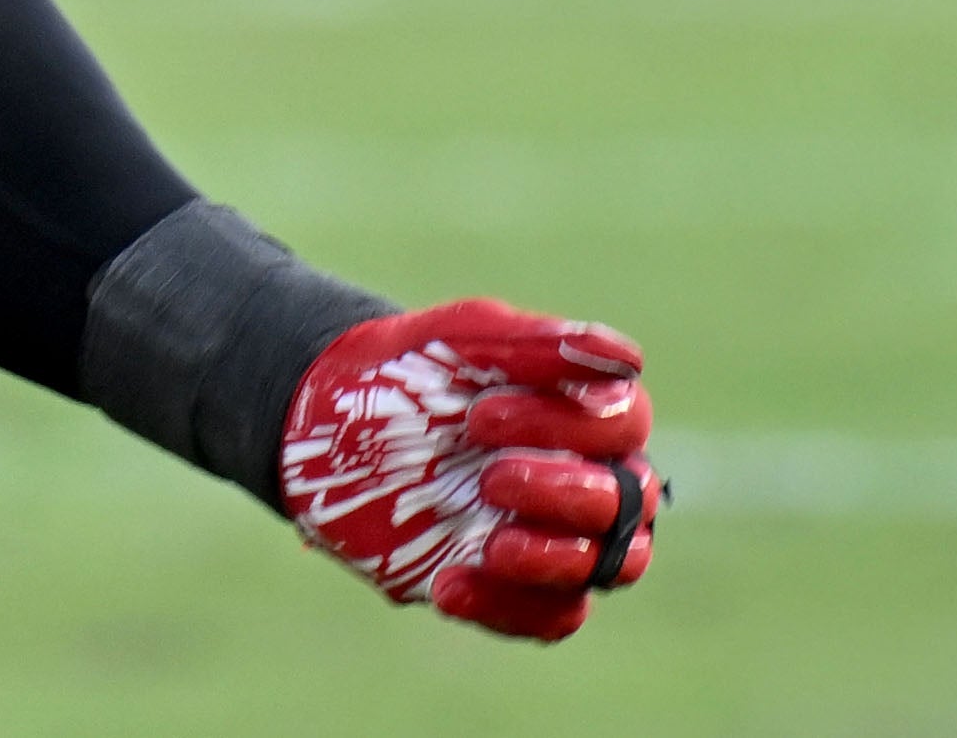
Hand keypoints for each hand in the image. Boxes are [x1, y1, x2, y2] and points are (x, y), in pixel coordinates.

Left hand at [281, 300, 660, 642]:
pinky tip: (447, 584)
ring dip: (557, 558)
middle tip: (490, 479)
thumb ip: (535, 345)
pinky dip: (509, 608)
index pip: (626, 420)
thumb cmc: (408, 370)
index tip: (481, 415)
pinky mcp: (512, 585)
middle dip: (567, 493)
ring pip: (609, 565)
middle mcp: (583, 473)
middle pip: (630, 500)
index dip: (571, 424)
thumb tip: (628, 360)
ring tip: (491, 546)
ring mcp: (552, 534)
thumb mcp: (460, 339)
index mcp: (581, 408)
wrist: (326, 426)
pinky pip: (553, 619)